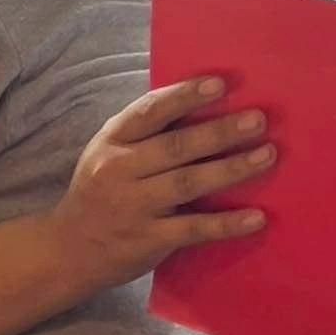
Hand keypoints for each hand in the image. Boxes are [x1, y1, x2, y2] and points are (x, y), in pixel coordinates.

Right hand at [47, 77, 272, 291]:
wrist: (69, 251)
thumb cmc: (102, 189)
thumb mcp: (109, 152)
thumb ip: (146, 131)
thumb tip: (202, 99)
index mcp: (113, 141)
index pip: (150, 111)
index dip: (185, 96)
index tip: (220, 84)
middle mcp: (119, 170)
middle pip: (176, 146)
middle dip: (220, 131)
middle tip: (258, 119)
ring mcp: (134, 207)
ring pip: (188, 183)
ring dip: (231, 169)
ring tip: (267, 155)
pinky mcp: (148, 241)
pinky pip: (193, 229)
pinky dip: (227, 224)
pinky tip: (257, 217)